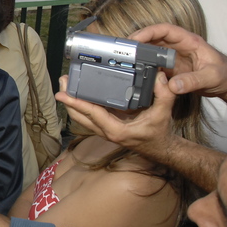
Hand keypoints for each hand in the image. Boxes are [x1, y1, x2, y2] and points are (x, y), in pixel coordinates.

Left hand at [55, 72, 175, 154]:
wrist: (160, 149)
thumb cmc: (160, 133)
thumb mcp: (164, 113)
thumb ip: (164, 95)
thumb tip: (159, 77)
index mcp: (116, 130)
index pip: (91, 114)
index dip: (75, 103)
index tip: (61, 94)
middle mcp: (106, 132)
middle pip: (79, 116)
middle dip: (68, 100)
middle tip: (62, 81)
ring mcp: (104, 130)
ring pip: (80, 117)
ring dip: (71, 102)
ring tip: (66, 84)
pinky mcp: (105, 127)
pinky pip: (88, 116)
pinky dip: (80, 105)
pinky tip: (78, 92)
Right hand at [129, 23, 226, 95]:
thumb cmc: (226, 74)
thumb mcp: (212, 77)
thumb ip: (193, 81)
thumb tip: (173, 86)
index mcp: (189, 41)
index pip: (165, 30)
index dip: (148, 32)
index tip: (135, 39)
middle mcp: (179, 47)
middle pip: (153, 39)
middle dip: (138, 42)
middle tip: (123, 51)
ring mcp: (174, 58)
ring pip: (152, 51)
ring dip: (139, 55)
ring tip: (125, 60)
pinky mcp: (171, 69)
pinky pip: (154, 65)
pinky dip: (145, 67)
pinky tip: (136, 73)